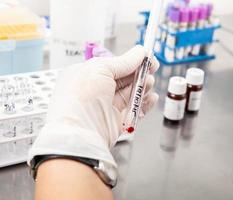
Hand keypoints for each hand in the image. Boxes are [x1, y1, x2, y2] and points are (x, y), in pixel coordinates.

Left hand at [28, 45, 158, 169]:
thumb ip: (123, 61)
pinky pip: (134, 110)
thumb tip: (140, 52)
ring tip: (149, 82)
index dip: (130, 61)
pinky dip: (145, 104)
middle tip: (153, 68)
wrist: (79, 133)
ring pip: (130, 94)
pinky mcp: (116, 122)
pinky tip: (152, 97)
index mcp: (86, 76)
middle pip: (123, 79)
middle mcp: (96, 91)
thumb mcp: (100, 69)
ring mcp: (106, 107)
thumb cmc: (81, 97)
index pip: (113, 65)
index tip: (146, 57)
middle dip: (139, 72)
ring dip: (143, 87)